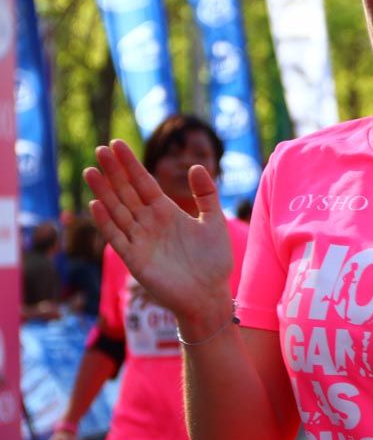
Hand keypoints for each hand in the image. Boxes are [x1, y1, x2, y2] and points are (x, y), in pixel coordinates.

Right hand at [83, 141, 234, 326]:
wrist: (209, 295)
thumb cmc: (213, 261)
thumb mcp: (214, 221)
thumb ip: (206, 194)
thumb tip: (196, 165)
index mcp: (166, 212)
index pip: (143, 183)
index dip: (130, 164)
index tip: (117, 144)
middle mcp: (149, 223)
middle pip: (127, 192)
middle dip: (114, 172)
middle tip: (100, 149)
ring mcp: (140, 240)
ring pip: (117, 211)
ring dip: (104, 192)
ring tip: (91, 171)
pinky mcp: (135, 259)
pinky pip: (117, 237)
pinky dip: (106, 222)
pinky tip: (96, 205)